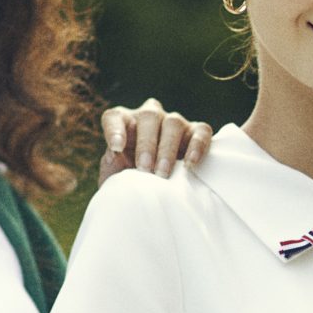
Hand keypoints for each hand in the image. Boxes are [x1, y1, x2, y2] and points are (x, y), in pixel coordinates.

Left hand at [97, 99, 213, 184]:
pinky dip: (197, 145)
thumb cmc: (132, 184)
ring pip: (174, 123)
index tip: (116, 148)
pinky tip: (191, 163)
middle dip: (146, 144)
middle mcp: (149, 117)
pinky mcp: (196, 132)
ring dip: (168, 148)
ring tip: (163, 172)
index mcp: (124, 124)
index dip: (114, 130)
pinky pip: (201, 132)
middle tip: (145, 168)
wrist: (157, 195)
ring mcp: (175, 123)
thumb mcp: (116, 178)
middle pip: (149, 117)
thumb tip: (114, 155)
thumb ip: (111, 166)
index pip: (115, 118)